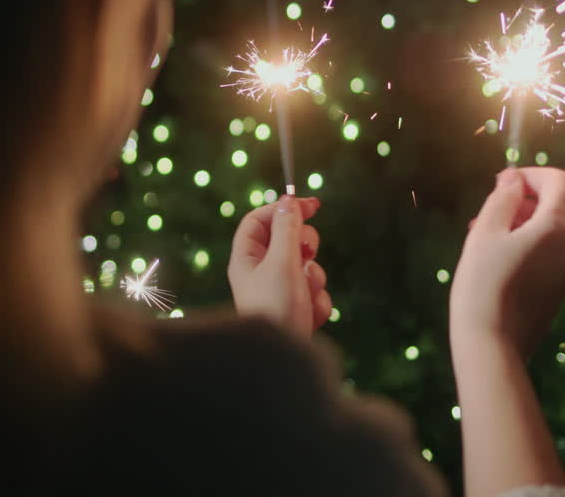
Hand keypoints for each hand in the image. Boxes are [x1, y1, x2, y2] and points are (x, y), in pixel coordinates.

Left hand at [228, 195, 330, 336]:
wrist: (284, 361)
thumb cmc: (275, 308)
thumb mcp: (281, 263)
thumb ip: (287, 230)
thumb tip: (288, 201)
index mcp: (246, 259)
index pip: (259, 220)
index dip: (282, 208)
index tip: (310, 204)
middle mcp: (261, 273)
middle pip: (287, 239)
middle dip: (304, 246)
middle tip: (306, 254)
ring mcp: (281, 291)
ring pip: (307, 266)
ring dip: (314, 278)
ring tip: (305, 294)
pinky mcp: (298, 308)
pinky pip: (316, 292)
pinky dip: (317, 301)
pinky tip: (309, 315)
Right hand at [451, 168, 564, 359]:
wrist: (492, 346)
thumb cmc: (483, 284)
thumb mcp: (485, 233)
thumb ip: (502, 199)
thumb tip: (515, 179)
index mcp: (555, 229)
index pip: (559, 182)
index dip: (532, 174)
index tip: (502, 183)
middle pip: (552, 209)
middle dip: (519, 203)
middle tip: (482, 215)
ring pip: (545, 235)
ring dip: (517, 227)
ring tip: (481, 241)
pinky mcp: (556, 293)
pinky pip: (544, 258)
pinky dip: (523, 249)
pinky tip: (494, 265)